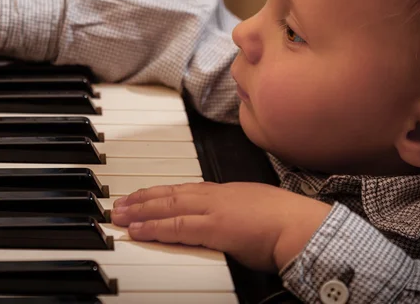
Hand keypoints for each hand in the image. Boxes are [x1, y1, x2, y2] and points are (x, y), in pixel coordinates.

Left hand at [111, 182, 331, 271]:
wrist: (301, 226)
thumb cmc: (286, 222)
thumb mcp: (254, 209)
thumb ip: (235, 213)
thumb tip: (226, 221)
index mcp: (224, 192)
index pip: (183, 189)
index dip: (158, 193)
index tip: (140, 196)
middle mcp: (215, 196)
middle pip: (169, 194)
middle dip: (141, 199)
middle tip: (118, 204)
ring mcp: (214, 210)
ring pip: (168, 207)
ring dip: (140, 212)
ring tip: (119, 215)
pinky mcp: (215, 228)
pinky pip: (178, 227)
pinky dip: (155, 228)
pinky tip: (138, 231)